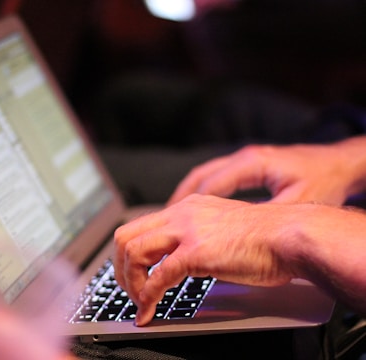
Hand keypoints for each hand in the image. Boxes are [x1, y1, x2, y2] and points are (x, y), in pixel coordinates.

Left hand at [114, 194, 294, 325]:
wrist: (290, 236)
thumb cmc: (267, 237)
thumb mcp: (221, 228)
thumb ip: (198, 237)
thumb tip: (180, 259)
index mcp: (186, 207)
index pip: (140, 225)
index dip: (127, 253)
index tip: (130, 274)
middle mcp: (181, 213)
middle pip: (126, 235)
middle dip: (119, 266)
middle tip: (127, 289)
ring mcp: (186, 231)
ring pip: (133, 252)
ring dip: (128, 282)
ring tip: (137, 302)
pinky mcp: (194, 253)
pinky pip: (156, 277)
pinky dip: (146, 298)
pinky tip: (148, 311)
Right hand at [168, 137, 365, 205]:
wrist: (342, 163)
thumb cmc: (324, 181)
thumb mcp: (295, 204)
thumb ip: (265, 218)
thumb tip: (238, 237)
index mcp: (251, 164)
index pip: (209, 184)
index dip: (189, 206)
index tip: (175, 224)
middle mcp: (243, 157)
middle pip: (199, 176)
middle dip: (179, 198)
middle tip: (165, 220)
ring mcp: (245, 158)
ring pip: (204, 174)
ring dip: (187, 193)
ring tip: (173, 214)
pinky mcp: (250, 164)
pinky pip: (215, 176)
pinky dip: (201, 191)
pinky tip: (197, 206)